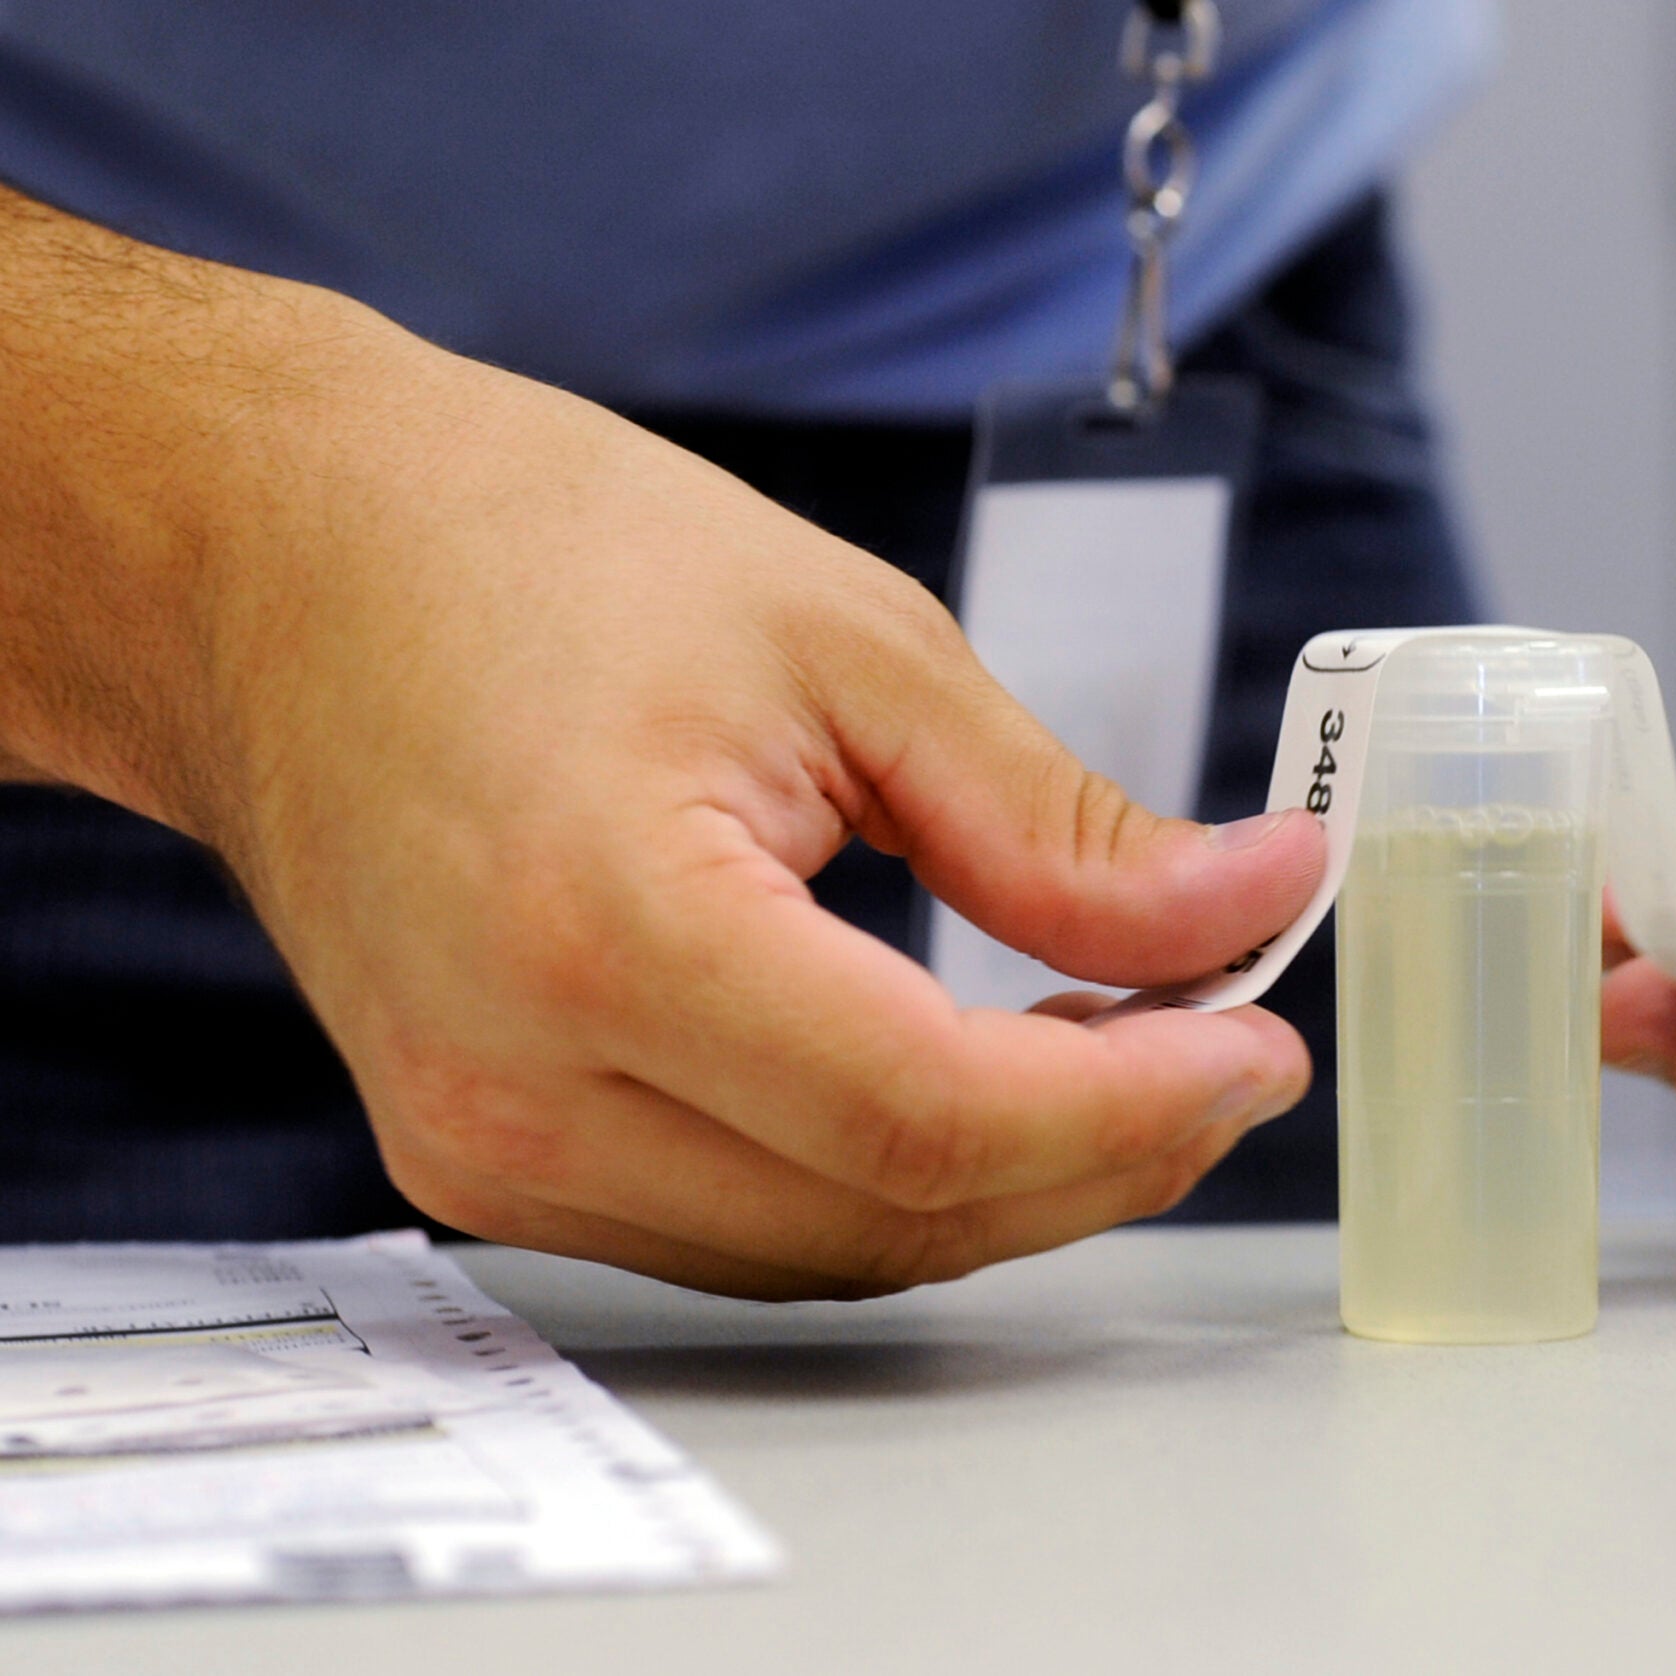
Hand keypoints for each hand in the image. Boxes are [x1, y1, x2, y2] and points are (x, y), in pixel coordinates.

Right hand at [198, 348, 1325, 1296]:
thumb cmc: (535, 552)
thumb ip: (1058, 826)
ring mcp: (482, 1149)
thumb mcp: (852, 643)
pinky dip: (888, 1175)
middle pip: (894, 1211)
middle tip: (1221, 1044)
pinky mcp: (481, 1157)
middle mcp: (519, 1090)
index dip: (1134, 1106)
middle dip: (1101, 1152)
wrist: (277, 564)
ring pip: (829, 1249)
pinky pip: (742, 1227)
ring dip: (1007, 1177)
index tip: (1259, 1043)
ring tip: (1122, 1052)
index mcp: (608, 933)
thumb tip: (1247, 904)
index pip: (932, 1117)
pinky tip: (975, 1079)